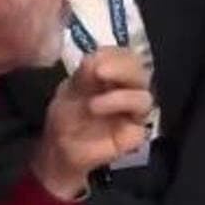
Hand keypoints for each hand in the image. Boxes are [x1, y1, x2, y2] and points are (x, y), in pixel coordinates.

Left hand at [31, 47, 151, 200]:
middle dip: (122, 68)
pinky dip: (122, 124)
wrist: (59, 149)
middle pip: (141, 73)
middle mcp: (129, 90)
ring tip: (93, 105)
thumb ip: (85, 75)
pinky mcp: (134, 136)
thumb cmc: (67, 116)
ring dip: (120, 97)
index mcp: (115, 75)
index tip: (94, 58)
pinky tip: (102, 120)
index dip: (114, 55)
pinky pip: (140, 128)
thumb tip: (97, 58)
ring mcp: (134, 114)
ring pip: (145, 99)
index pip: (127, 57)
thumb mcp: (70, 90)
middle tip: (99, 72)